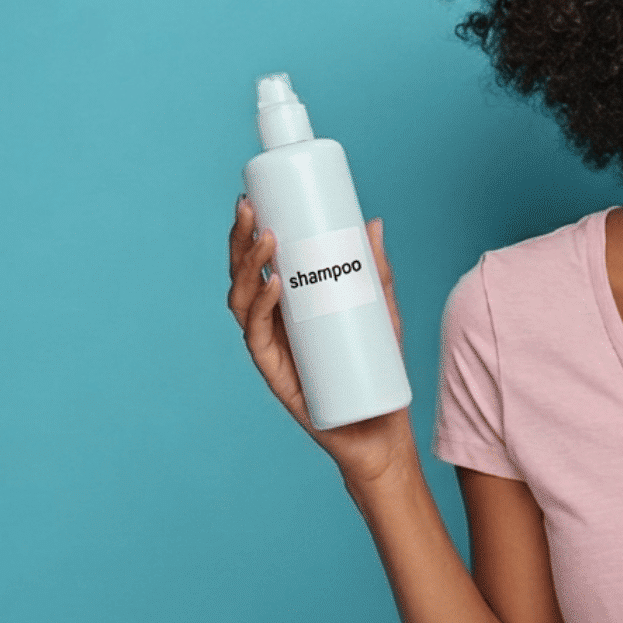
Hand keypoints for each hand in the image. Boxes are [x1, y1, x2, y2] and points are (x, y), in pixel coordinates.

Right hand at [226, 196, 419, 486]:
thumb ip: (377, 270)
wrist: (380, 427)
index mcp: (287, 307)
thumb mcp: (382, 310)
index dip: (248, 232)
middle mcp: (272, 325)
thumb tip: (374, 221)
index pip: (258, 265)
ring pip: (243, 304)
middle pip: (242, 277)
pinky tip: (273, 287)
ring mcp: (271, 350)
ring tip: (267, 238)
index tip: (252, 196)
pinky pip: (258, 340)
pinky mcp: (277, 376)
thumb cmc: (377, 367)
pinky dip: (262, 311)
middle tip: (251, 207)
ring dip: (248, 268)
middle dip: (240, 240)